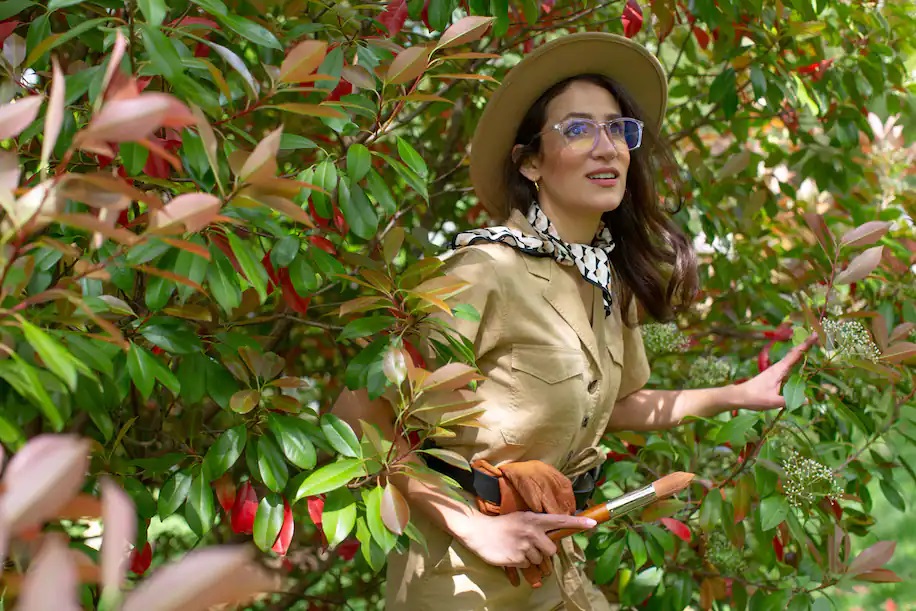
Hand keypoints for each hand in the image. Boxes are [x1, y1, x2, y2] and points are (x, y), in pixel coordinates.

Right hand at [453, 511, 595, 567]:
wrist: (479, 531)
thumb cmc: (502, 525)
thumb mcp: (521, 519)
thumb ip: (537, 526)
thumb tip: (553, 537)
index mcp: (534, 519)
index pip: (560, 520)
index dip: (578, 523)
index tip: (593, 524)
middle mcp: (532, 531)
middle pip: (551, 549)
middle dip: (543, 551)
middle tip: (529, 545)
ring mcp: (525, 545)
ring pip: (539, 560)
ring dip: (530, 558)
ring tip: (516, 548)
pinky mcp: (517, 558)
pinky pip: (527, 566)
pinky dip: (521, 563)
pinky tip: (511, 554)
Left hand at [737, 333, 817, 410]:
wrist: (739, 396)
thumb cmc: (754, 398)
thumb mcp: (773, 401)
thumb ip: (789, 400)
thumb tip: (806, 400)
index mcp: (779, 370)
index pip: (795, 354)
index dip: (805, 345)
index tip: (815, 335)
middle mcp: (778, 367)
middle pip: (794, 353)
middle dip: (806, 345)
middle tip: (817, 337)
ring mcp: (776, 371)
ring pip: (791, 359)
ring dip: (801, 352)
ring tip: (812, 344)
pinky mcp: (774, 376)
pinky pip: (788, 366)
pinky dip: (796, 361)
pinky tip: (800, 362)